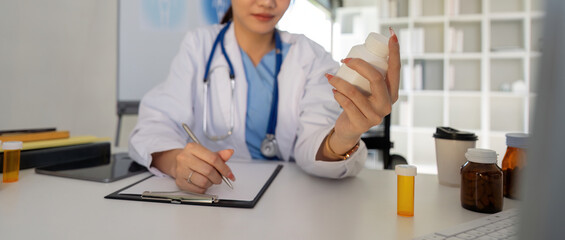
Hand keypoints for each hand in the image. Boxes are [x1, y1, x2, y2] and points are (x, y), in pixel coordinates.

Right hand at [173, 144, 235, 193]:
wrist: (177, 163)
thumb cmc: (194, 158)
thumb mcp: (206, 153)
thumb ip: (219, 155)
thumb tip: (229, 153)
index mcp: (192, 148)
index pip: (213, 159)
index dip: (224, 168)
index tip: (229, 174)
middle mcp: (185, 158)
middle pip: (208, 171)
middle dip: (218, 177)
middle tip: (219, 178)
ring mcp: (181, 170)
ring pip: (203, 182)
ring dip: (211, 183)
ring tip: (210, 180)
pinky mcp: (180, 182)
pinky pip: (198, 189)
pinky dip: (204, 188)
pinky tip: (203, 183)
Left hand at [327, 29, 400, 144]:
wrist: (350, 129)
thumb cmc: (358, 104)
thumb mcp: (368, 90)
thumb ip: (369, 76)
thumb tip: (358, 51)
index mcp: (392, 93)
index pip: (395, 69)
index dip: (395, 52)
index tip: (392, 34)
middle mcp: (387, 104)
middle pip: (376, 78)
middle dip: (359, 64)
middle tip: (344, 60)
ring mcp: (375, 116)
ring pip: (354, 92)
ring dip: (339, 82)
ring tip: (330, 77)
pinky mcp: (361, 124)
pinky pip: (346, 104)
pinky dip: (337, 95)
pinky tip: (334, 92)